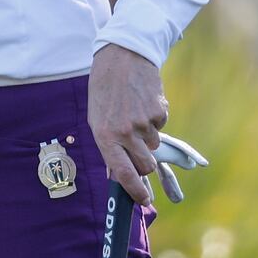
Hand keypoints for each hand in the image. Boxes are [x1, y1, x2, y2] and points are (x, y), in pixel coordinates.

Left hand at [88, 44, 168, 206]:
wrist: (122, 57)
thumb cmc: (105, 91)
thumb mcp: (97, 118)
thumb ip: (108, 146)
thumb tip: (118, 174)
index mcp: (105, 136)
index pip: (123, 174)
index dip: (136, 191)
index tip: (144, 200)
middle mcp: (125, 133)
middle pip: (146, 165)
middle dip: (145, 163)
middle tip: (138, 148)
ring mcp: (143, 123)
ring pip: (154, 146)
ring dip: (147, 136)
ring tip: (133, 113)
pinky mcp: (159, 112)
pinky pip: (160, 127)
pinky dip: (154, 119)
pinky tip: (142, 102)